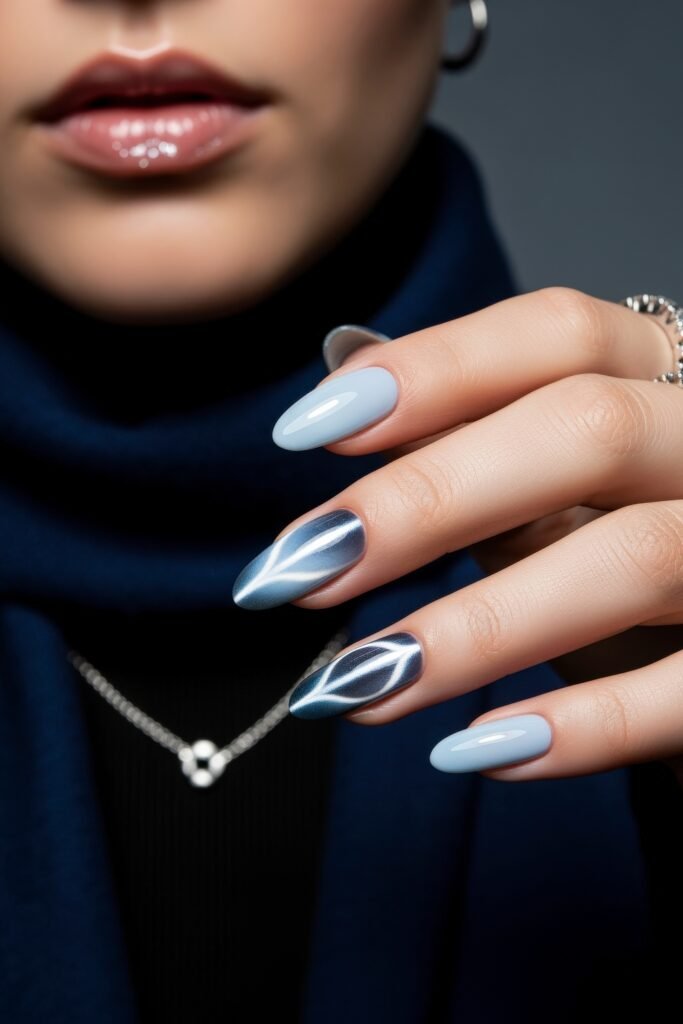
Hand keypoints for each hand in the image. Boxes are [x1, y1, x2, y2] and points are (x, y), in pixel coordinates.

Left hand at [234, 287, 682, 779]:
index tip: (303, 431)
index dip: (431, 371)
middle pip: (586, 429)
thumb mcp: (563, 481)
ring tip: (356, 684)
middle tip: (299, 569)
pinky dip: (581, 727)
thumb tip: (345, 377)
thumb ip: (475, 435)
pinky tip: (475, 751)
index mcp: (665, 374)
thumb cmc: (635, 540)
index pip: (557, 335)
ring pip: (633, 558)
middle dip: (427, 501)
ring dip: (475, 631)